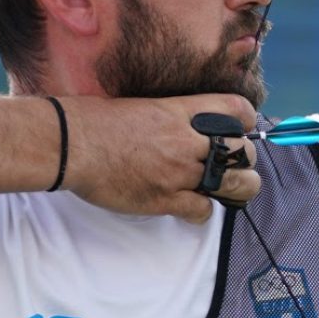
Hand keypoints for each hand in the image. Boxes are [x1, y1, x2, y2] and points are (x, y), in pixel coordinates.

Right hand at [56, 93, 260, 222]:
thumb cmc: (98, 121)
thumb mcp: (145, 106)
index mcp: (182, 111)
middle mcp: (187, 140)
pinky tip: (190, 206)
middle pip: (244, 151)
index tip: (241, 130)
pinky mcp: (164, 199)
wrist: (71, 143)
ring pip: (235, 184)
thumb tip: (186, 126)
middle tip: (234, 167)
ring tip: (228, 191)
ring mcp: (178, 171)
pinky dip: (201, 211)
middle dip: (246, 161)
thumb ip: (173, 116)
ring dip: (237, 189)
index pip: (238, 109)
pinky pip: (202, 210)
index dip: (247, 121)